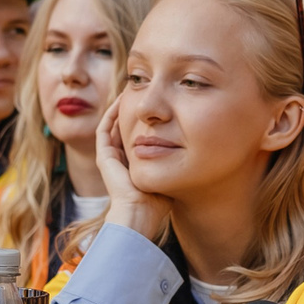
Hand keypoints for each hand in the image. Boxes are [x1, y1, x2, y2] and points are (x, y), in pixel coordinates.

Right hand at [95, 89, 173, 241]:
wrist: (140, 213)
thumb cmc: (159, 201)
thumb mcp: (172, 174)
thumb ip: (179, 162)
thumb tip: (200, 150)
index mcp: (135, 165)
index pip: (140, 137)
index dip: (148, 121)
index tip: (160, 105)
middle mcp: (121, 160)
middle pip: (126, 128)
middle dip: (134, 110)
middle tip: (144, 91)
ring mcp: (110, 158)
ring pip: (114, 126)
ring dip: (122, 107)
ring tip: (132, 89)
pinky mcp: (104, 156)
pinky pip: (105, 129)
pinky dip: (112, 113)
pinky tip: (122, 99)